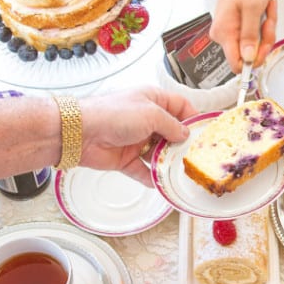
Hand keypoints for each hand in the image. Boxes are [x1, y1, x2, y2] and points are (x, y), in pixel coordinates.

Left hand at [78, 87, 197, 186]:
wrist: (80, 132)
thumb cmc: (112, 113)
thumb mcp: (151, 114)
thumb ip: (172, 126)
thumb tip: (184, 135)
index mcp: (152, 101)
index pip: (180, 107)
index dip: (192, 118)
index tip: (203, 132)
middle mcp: (145, 119)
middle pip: (171, 133)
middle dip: (182, 144)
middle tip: (194, 155)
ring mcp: (136, 140)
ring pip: (159, 153)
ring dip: (168, 162)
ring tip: (180, 170)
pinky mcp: (126, 158)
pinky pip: (144, 171)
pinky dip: (152, 177)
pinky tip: (161, 183)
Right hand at [209, 0, 277, 72]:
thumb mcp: (252, 9)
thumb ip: (250, 36)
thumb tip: (248, 58)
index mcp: (225, 33)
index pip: (237, 65)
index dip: (255, 60)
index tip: (265, 46)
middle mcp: (223, 35)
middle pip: (249, 54)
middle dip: (264, 39)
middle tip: (268, 20)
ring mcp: (229, 32)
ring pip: (253, 45)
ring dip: (265, 30)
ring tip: (266, 10)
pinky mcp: (235, 28)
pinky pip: (253, 36)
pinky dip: (262, 25)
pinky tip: (263, 11)